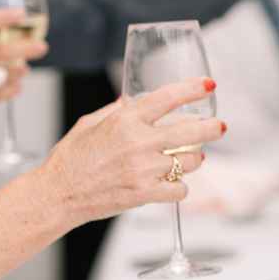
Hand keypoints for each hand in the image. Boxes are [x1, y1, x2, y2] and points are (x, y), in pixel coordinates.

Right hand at [38, 77, 225, 226]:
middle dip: (212, 127)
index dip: (192, 89)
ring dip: (193, 159)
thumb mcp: (90, 123)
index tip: (208, 85)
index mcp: (125, 120)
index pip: (167, 98)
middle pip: (190, 131)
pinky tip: (174, 183)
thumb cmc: (70, 159)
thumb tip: (133, 101)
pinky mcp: (144, 193)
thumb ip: (116, 111)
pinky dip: (180, 187)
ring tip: (190, 157)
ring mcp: (143, 169)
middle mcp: (138, 142)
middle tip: (220, 126)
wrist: (58, 194)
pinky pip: (179, 189)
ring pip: (189, 161)